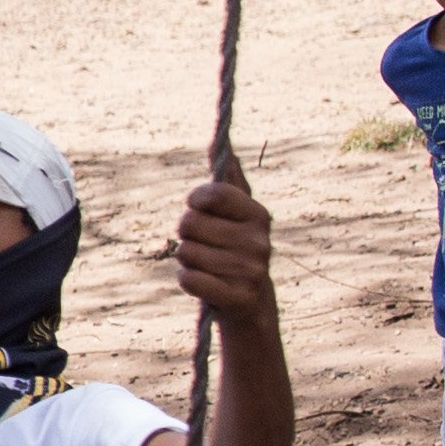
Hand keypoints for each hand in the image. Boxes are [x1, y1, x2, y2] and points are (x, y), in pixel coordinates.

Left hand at [168, 174, 276, 317]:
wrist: (250, 302)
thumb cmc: (233, 249)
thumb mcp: (234, 214)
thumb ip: (225, 181)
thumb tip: (218, 143)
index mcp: (258, 214)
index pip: (211, 193)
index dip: (195, 201)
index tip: (198, 208)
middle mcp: (259, 240)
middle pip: (189, 224)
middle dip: (187, 235)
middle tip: (204, 244)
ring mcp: (251, 269)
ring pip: (185, 252)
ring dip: (188, 260)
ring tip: (208, 265)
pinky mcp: (238, 296)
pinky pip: (188, 279)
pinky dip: (188, 280)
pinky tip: (204, 282)